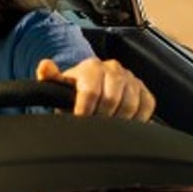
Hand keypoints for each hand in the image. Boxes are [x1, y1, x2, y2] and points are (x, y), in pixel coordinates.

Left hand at [35, 57, 154, 120]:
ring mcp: (131, 79)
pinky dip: (137, 119)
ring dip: (118, 121)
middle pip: (112, 100)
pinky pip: (147, 106)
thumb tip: (45, 65)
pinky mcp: (144, 90)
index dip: (84, 111)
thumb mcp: (58, 84)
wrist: (91, 87)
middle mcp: (113, 69)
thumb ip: (49, 77)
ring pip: (130, 104)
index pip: (91, 92)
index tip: (80, 121)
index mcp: (92, 67)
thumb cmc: (75, 90)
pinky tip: (124, 124)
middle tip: (93, 126)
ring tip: (107, 127)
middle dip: (101, 118)